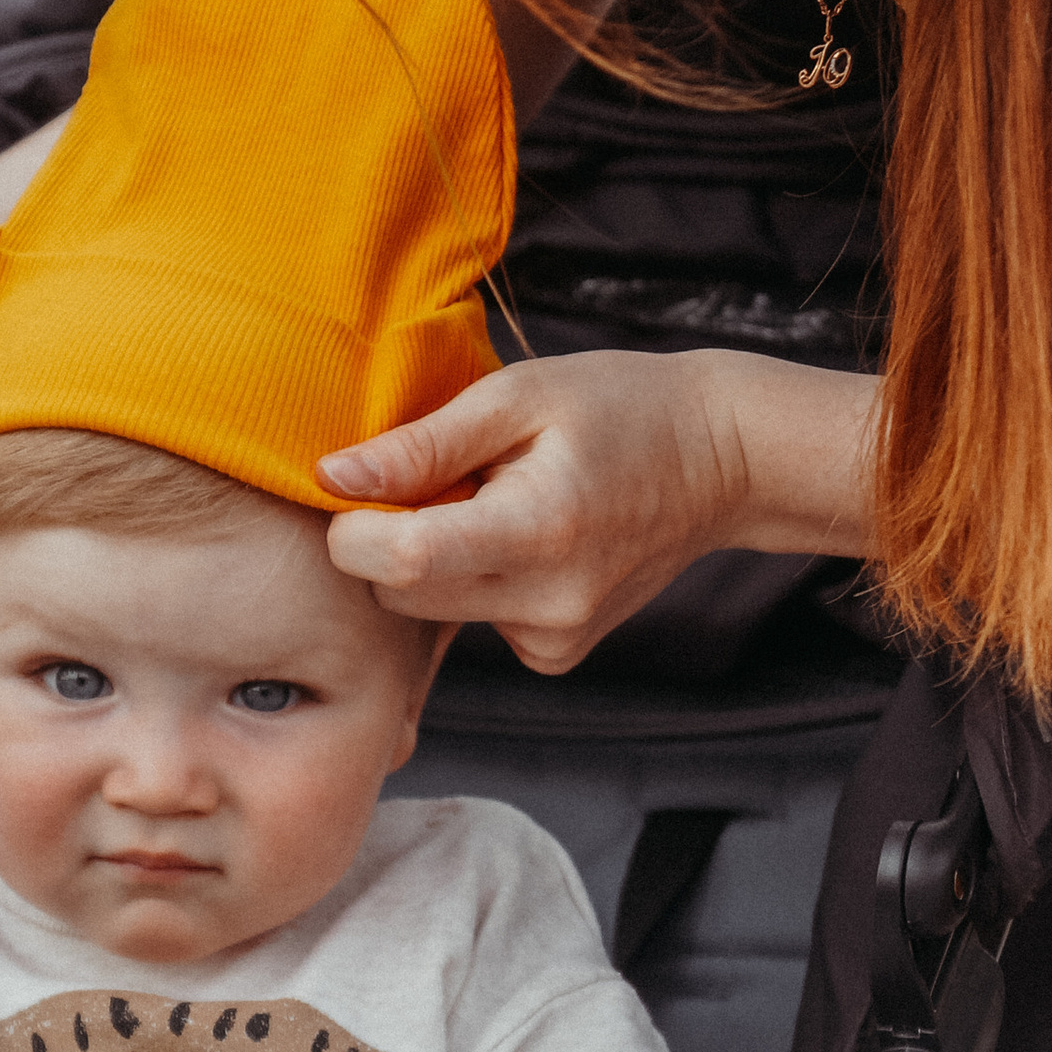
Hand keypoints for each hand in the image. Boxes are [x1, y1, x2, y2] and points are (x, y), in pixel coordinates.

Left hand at [320, 349, 874, 673]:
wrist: (719, 461)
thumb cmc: (617, 408)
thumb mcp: (518, 397)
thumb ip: (422, 444)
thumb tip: (332, 477)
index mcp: (538, 530)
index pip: (398, 561)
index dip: (352, 527)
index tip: (359, 484)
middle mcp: (547, 603)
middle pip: (399, 594)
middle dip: (389, 540)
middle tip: (438, 479)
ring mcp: (554, 639)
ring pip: (428, 612)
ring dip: (431, 560)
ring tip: (491, 503)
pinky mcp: (555, 654)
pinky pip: (470, 622)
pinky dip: (472, 582)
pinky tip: (520, 539)